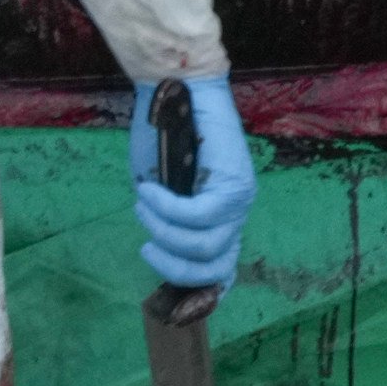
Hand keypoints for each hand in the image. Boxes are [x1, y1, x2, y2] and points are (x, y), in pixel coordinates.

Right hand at [131, 73, 259, 290]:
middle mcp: (237, 212)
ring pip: (206, 246)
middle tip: (146, 246)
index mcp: (221, 218)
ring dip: (166, 233)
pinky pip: (198, 215)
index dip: (197, 293)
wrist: (174, 88)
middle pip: (215, 269)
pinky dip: (167, 209)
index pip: (222, 274)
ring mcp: (240, 198)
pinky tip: (151, 190)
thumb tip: (161, 250)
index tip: (165, 297)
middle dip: (172, 267)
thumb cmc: (162, 136)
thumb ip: (165, 221)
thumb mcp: (159, 190)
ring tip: (146, 205)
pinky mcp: (234, 181)